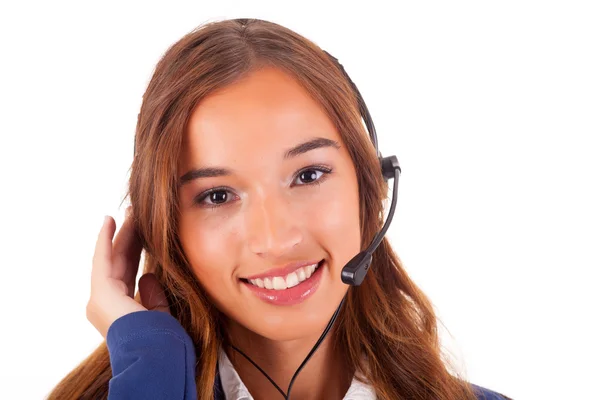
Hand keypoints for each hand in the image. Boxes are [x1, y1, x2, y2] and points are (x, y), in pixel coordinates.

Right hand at [86, 207, 169, 337]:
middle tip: (135, 214)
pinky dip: (105, 239)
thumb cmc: (162, 339)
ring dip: (121, 233)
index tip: (139, 231)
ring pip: (112, 257)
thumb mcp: (159, 313)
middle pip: (120, 261)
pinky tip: (108, 221)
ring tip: (129, 212)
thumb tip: (147, 276)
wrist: (155, 351)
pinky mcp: (101, 291)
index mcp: (120, 309)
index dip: (133, 250)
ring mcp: (101, 298)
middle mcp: (106, 304)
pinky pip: (103, 259)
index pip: (128, 272)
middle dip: (129, 237)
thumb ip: (152, 295)